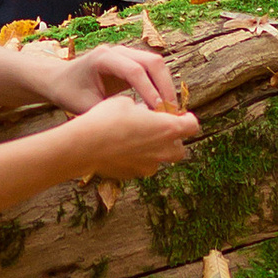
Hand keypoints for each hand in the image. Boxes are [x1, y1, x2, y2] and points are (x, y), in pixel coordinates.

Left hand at [27, 40, 181, 115]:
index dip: (148, 90)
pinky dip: (160, 85)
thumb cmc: (68, 92)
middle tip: (171, 113)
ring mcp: (126, 53)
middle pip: (152, 61)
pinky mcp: (131, 61)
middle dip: (164, 86)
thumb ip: (107, 114)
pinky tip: (162, 106)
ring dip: (165, 85)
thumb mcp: (84, 107)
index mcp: (103, 58)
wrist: (59, 79)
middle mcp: (117, 51)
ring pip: (156, 63)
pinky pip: (152, 69)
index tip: (157, 112)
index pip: (134, 71)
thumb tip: (134, 127)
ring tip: (170, 111)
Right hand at [60, 91, 204, 181]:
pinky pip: (141, 166)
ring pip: (159, 159)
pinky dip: (137, 158)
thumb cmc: (107, 119)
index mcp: (167, 128)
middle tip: (158, 129)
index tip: (180, 115)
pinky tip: (121, 148)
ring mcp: (148, 166)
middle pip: (179, 149)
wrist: (85, 146)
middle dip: (172, 140)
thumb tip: (143, 113)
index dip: (188, 119)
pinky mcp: (133, 175)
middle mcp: (162, 150)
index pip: (192, 126)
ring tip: (136, 139)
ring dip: (153, 150)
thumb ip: (142, 109)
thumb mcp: (126, 103)